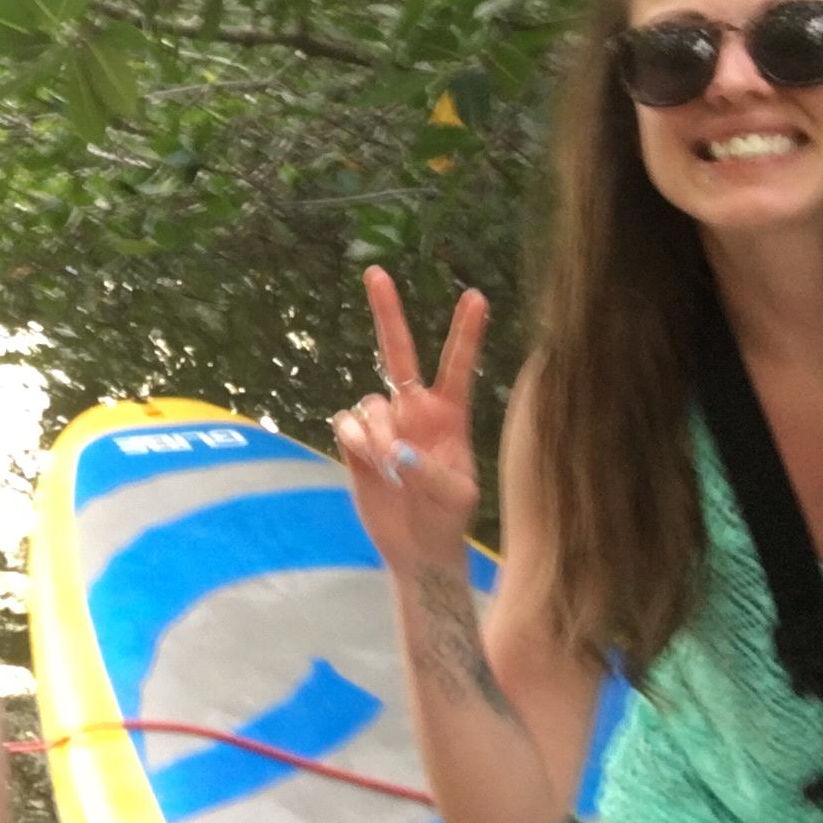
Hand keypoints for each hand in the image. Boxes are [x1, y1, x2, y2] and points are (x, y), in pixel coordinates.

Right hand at [332, 266, 487, 570]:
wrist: (416, 549)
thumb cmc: (447, 520)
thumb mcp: (455, 498)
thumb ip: (429, 471)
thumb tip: (396, 451)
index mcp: (449, 416)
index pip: (458, 366)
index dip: (466, 332)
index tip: (477, 296)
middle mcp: (414, 410)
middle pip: (398, 353)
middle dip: (387, 312)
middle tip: (376, 273)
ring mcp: (383, 423)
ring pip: (369, 403)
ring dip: (376, 433)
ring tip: (390, 470)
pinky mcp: (356, 441)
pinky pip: (345, 422)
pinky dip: (354, 440)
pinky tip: (367, 462)